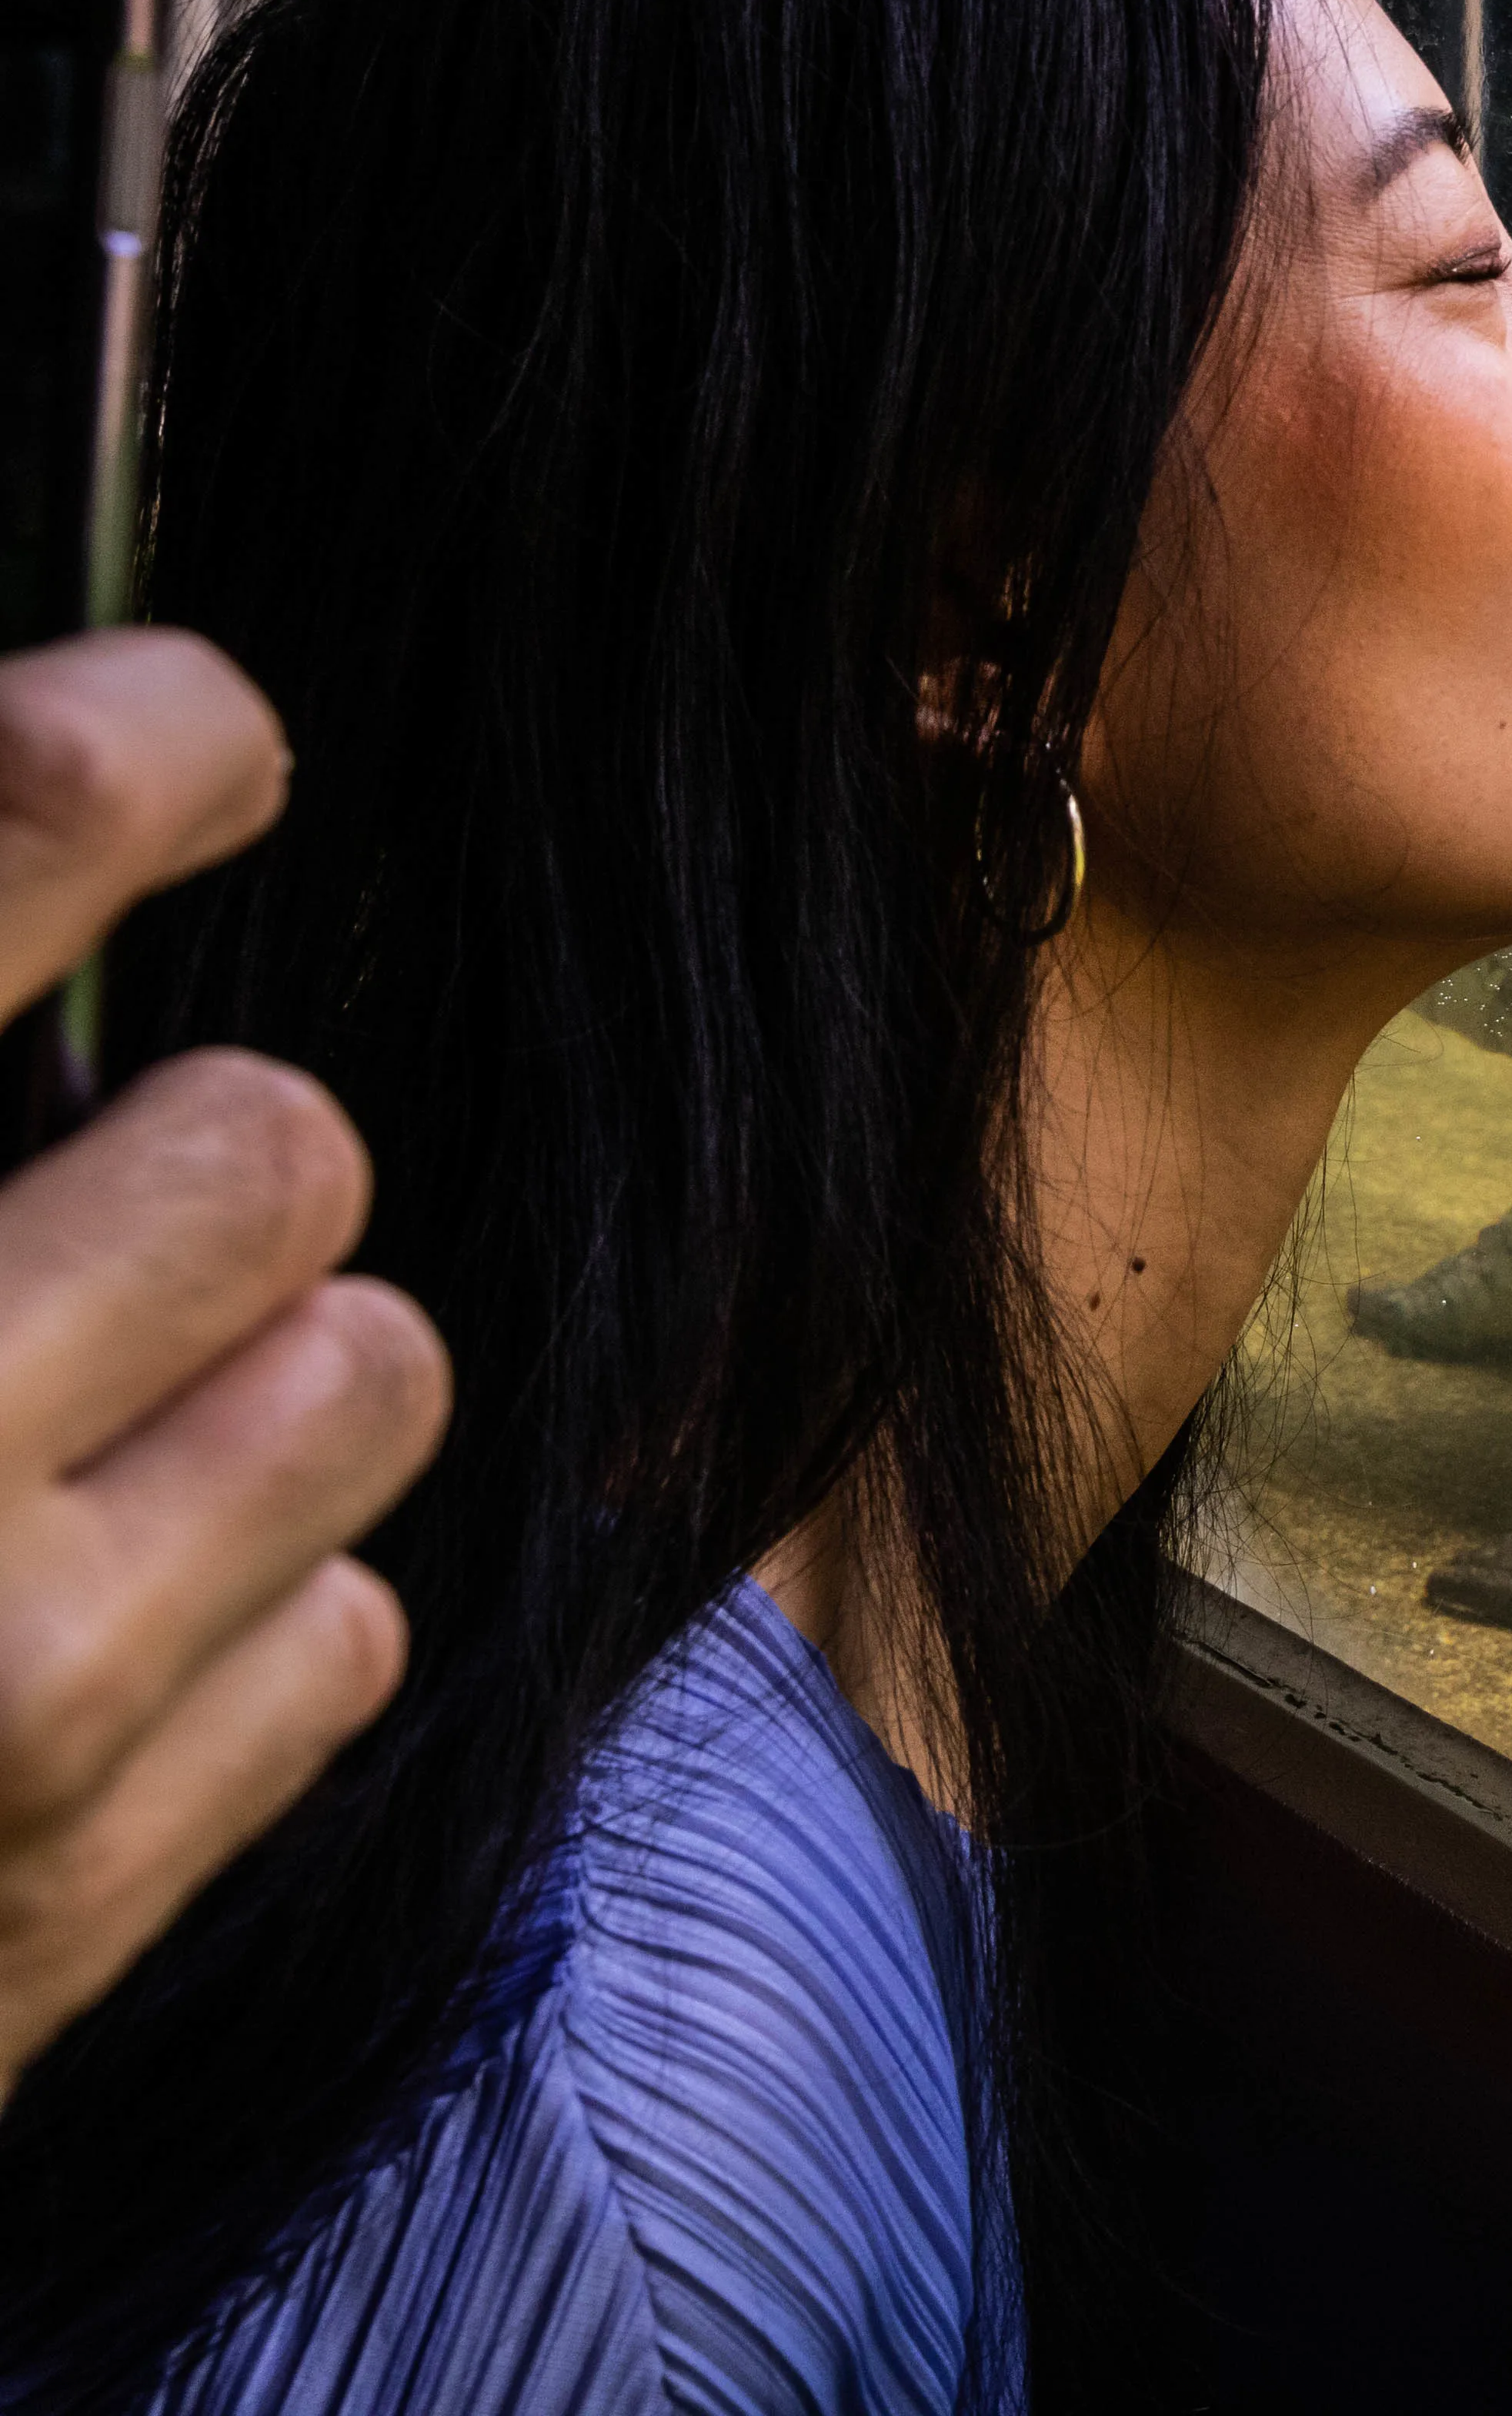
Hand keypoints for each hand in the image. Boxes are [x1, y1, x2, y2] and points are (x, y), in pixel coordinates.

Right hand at [0, 633, 445, 2102]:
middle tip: (45, 1256)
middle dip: (186, 1182)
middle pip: (276, 1146)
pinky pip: (344, 1629)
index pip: (20, 826)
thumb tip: (90, 803)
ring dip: (250, 1398)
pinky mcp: (81, 1886)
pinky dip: (225, 1639)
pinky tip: (56, 1663)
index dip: (145, 740)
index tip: (184, 736)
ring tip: (62, 1462)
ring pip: (367, 1374)